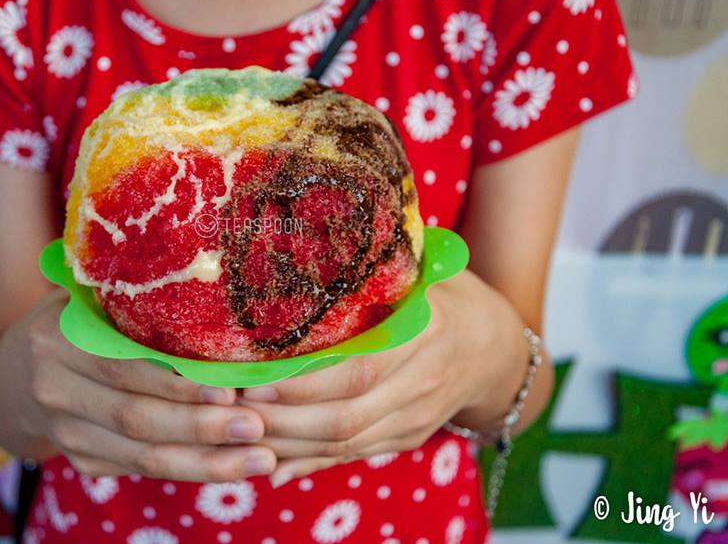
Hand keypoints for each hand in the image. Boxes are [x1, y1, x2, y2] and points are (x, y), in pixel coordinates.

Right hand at [0, 290, 276, 481]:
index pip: (123, 368)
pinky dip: (188, 470)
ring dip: (205, 463)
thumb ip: (125, 297)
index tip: (231, 389)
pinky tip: (231, 467)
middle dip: (201, 428)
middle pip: (136, 419)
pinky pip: (141, 470)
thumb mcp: (82, 300)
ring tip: (259, 459)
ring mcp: (66, 435)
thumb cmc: (68, 324)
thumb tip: (210, 286)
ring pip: (142, 456)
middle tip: (256, 428)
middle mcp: (56, 393)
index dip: (175, 385)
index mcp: (56, 342)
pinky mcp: (82, 462)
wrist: (10, 380)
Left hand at [238, 270, 528, 486]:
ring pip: (344, 444)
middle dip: (282, 419)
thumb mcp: (420, 275)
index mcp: (426, 334)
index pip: (356, 369)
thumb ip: (373, 274)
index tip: (252, 378)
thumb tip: (301, 265)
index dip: (302, 382)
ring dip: (288, 444)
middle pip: (344, 417)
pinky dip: (310, 462)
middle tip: (230, 408)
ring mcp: (418, 418)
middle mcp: (423, 383)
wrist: (497, 350)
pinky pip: (353, 456)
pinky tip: (271, 462)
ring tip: (238, 431)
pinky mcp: (408, 438)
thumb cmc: (446, 298)